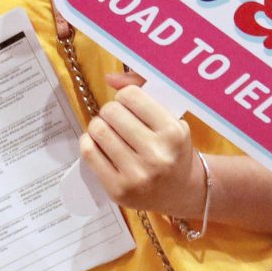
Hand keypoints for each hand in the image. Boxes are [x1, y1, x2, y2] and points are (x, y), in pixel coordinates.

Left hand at [80, 70, 204, 219]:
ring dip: (100, 126)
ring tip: (110, 132)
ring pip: (98, 130)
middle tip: (119, 120)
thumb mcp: (170, 117)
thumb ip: (143, 90)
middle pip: (111, 111)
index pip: (131, 95)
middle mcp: (156, 155)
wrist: (182, 191)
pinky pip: (89, 152)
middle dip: (112, 111)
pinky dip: (89, 142)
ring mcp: (136, 175)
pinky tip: (101, 144)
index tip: (130, 104)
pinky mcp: (118, 190)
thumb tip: (109, 78)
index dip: (126, 96)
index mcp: (173, 132)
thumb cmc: (174, 149)